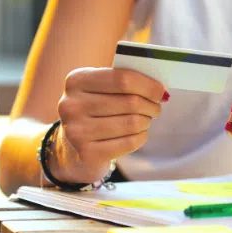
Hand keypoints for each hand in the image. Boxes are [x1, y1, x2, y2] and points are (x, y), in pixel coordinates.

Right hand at [50, 67, 167, 182]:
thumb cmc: (94, 111)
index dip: (148, 85)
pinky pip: (129, 142)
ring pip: (132, 123)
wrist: (71, 147)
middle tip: (155, 108)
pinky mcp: (87, 153)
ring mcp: (77, 131)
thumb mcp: (99, 90)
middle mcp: (71, 105)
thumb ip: (123, 81)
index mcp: (76, 81)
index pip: (122, 78)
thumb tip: (159, 88)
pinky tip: (138, 135)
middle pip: (130, 102)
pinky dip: (140, 138)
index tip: (161, 92)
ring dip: (146, 122)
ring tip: (145, 121)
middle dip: (150, 105)